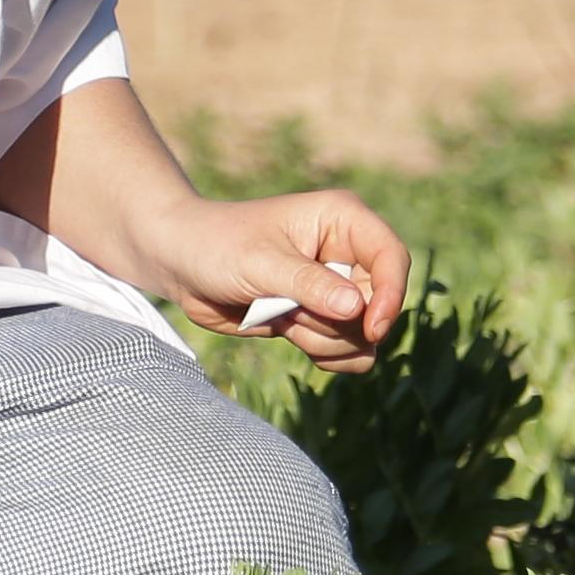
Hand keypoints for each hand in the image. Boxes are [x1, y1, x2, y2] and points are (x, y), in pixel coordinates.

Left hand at [137, 182, 414, 372]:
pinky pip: (350, 351)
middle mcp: (348, 252)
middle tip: (292, 311)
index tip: (371, 328)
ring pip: (364, 334)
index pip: (392, 257)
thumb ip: (309, 285)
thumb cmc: (217, 245)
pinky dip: (326, 355)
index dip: (390, 295)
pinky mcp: (322, 317)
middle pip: (380, 304)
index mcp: (343, 220)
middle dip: (338, 322)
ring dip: (324, 339)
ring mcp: (337, 287)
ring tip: (281, 315)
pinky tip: (291, 334)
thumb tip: (357, 308)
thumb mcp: (261, 263)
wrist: (182, 264)